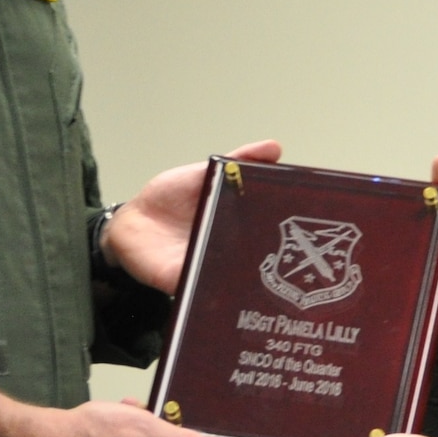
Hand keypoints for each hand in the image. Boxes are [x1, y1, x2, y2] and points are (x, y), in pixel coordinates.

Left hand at [107, 140, 282, 292]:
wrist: (129, 222)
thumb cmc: (167, 198)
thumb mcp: (204, 171)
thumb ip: (238, 160)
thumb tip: (274, 147)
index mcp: (236, 221)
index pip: (268, 227)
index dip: (288, 228)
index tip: (309, 226)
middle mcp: (227, 247)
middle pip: (258, 256)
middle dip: (275, 256)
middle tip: (296, 254)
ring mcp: (207, 266)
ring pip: (233, 276)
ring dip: (246, 273)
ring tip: (265, 272)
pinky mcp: (185, 281)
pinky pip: (201, 289)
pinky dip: (209, 287)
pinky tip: (220, 282)